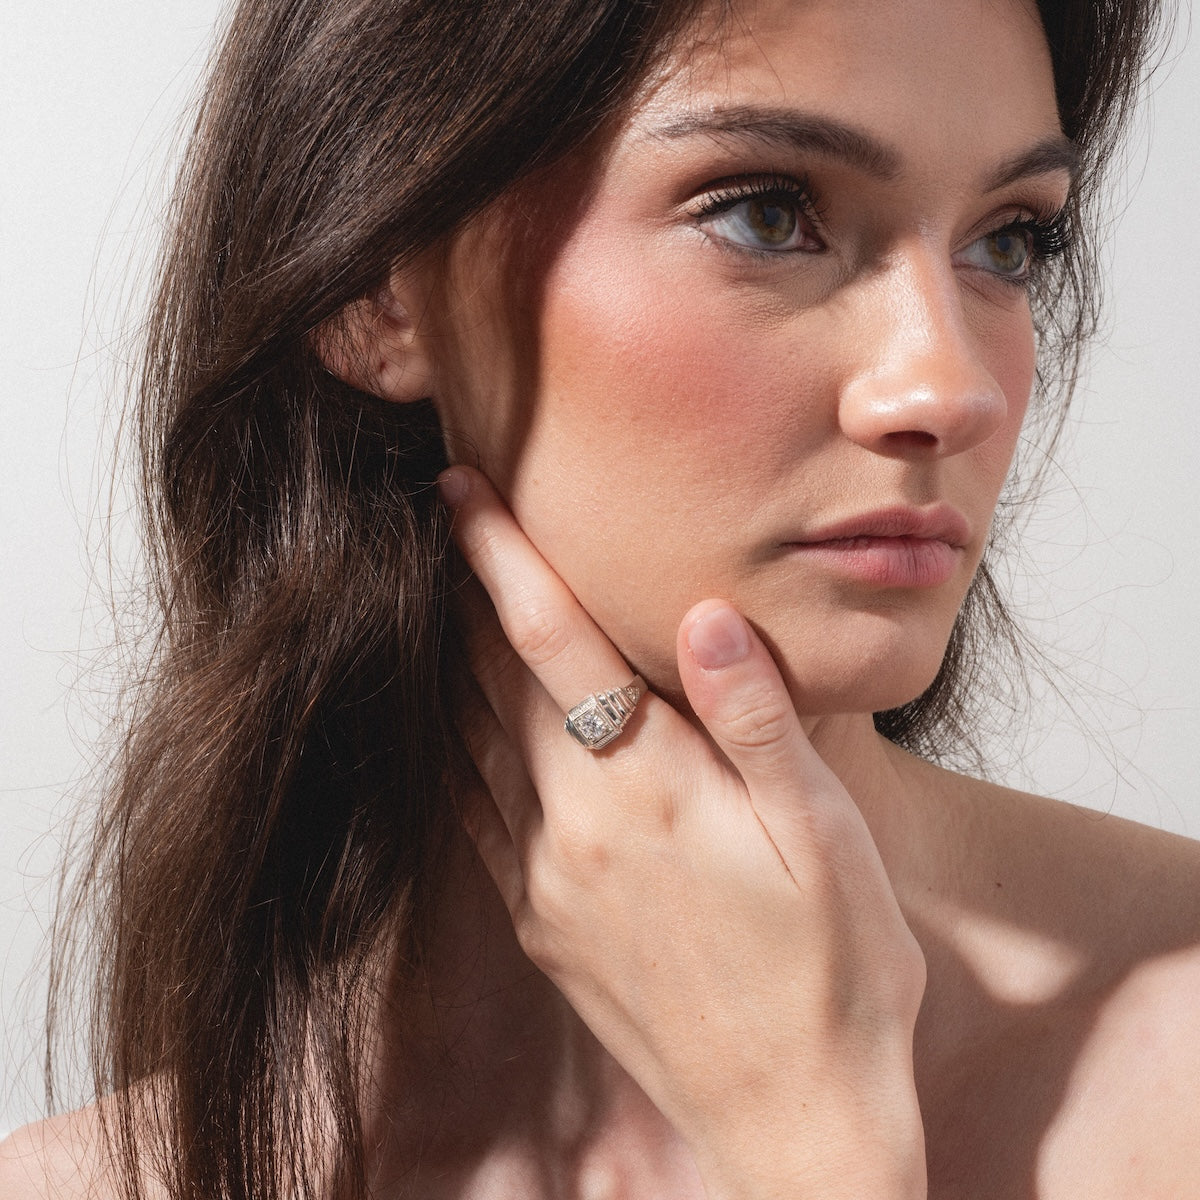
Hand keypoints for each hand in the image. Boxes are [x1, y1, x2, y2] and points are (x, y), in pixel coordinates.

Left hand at [440, 465, 926, 1199]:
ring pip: (470, 744)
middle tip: (448, 519)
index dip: (500, 556)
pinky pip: (475, 817)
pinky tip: (458, 727)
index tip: (459, 487)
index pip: (551, 640)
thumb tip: (708, 613)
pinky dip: (457, 752)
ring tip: (445, 602)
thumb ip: (760, 722)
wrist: (796, 1123)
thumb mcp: (825, 840)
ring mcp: (546, 883)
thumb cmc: (836, 977)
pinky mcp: (539, 928)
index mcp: (646, 789)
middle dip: (467, 592)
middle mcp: (574, 828)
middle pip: (495, 680)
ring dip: (453, 664)